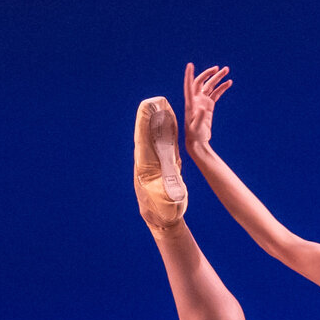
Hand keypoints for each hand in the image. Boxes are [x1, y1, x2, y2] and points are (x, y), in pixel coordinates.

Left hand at [132, 95, 187, 230]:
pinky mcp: (163, 161)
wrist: (160, 218)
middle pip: (147, 134)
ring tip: (162, 105)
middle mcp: (148, 160)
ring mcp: (156, 160)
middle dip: (150, 117)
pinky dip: (167, 131)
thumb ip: (170, 195)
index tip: (147, 109)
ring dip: (158, 121)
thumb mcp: (167, 204)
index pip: (144, 141)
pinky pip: (165, 142)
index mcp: (146, 167)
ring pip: (155, 136)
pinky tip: (170, 121)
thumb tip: (176, 192)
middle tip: (154, 101)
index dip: (145, 124)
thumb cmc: (163, 211)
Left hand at [183, 63, 232, 161]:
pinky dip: (221, 88)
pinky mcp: (208, 106)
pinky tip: (229, 83)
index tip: (190, 65)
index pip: (189, 86)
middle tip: (219, 68)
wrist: (197, 142)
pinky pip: (215, 94)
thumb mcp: (196, 128)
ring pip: (210, 86)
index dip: (189, 75)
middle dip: (209, 74)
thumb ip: (199, 118)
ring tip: (226, 70)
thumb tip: (203, 108)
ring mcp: (202, 102)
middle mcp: (195, 100)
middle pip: (201, 82)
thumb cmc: (194, 136)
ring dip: (217, 78)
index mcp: (190, 103)